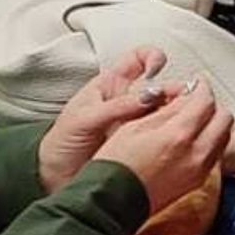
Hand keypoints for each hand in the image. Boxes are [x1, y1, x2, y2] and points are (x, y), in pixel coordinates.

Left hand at [39, 47, 167, 190]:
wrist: (53, 178)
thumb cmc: (61, 143)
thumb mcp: (84, 119)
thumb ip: (117, 106)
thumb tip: (150, 96)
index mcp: (111, 86)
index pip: (138, 59)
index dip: (151, 57)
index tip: (157, 68)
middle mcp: (128, 102)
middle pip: (161, 85)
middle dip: (175, 89)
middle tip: (181, 100)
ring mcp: (136, 123)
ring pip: (167, 109)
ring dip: (179, 111)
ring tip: (180, 119)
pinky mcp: (141, 144)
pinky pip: (163, 133)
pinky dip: (173, 132)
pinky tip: (174, 136)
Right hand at [91, 82, 234, 212]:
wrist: (109, 204)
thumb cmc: (114, 167)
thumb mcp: (134, 127)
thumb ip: (166, 110)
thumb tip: (185, 97)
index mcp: (178, 136)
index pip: (206, 101)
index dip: (202, 87)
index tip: (196, 84)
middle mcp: (195, 153)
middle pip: (224, 117)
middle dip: (212, 105)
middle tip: (196, 100)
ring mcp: (199, 170)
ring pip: (224, 136)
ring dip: (214, 123)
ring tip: (195, 119)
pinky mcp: (197, 182)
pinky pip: (216, 154)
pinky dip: (211, 141)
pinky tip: (193, 140)